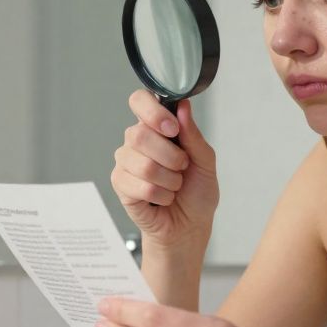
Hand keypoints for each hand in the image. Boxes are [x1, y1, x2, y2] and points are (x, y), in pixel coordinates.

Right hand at [110, 93, 217, 252]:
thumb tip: (183, 107)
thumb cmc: (196, 192)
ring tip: (174, 186)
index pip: (140, 100)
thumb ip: (193, 135)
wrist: (190, 225)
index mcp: (156, 127)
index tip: (173, 129)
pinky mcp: (120, 184)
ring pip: (144, 164)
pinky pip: (140, 186)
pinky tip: (163, 197)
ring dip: (170, 180)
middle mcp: (137, 141)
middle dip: (171, 156)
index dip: (153, 112)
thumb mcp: (205, 161)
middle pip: (139, 134)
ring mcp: (125, 162)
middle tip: (182, 167)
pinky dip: (161, 195)